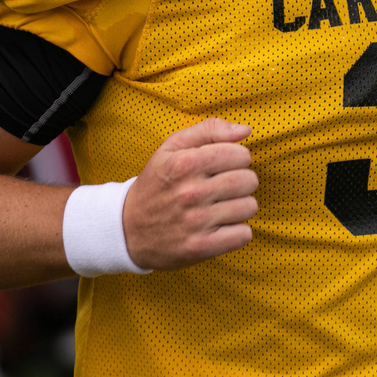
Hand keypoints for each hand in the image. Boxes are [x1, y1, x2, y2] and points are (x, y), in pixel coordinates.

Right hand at [122, 118, 258, 270]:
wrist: (127, 228)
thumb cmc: (157, 182)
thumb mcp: (173, 146)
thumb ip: (210, 130)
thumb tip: (246, 130)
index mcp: (185, 163)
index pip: (241, 154)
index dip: (237, 158)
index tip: (224, 166)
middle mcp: (190, 192)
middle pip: (249, 180)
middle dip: (243, 181)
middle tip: (225, 187)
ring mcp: (195, 222)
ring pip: (249, 207)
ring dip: (241, 206)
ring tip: (222, 206)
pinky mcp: (200, 247)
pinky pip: (243, 235)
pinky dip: (238, 231)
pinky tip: (222, 226)